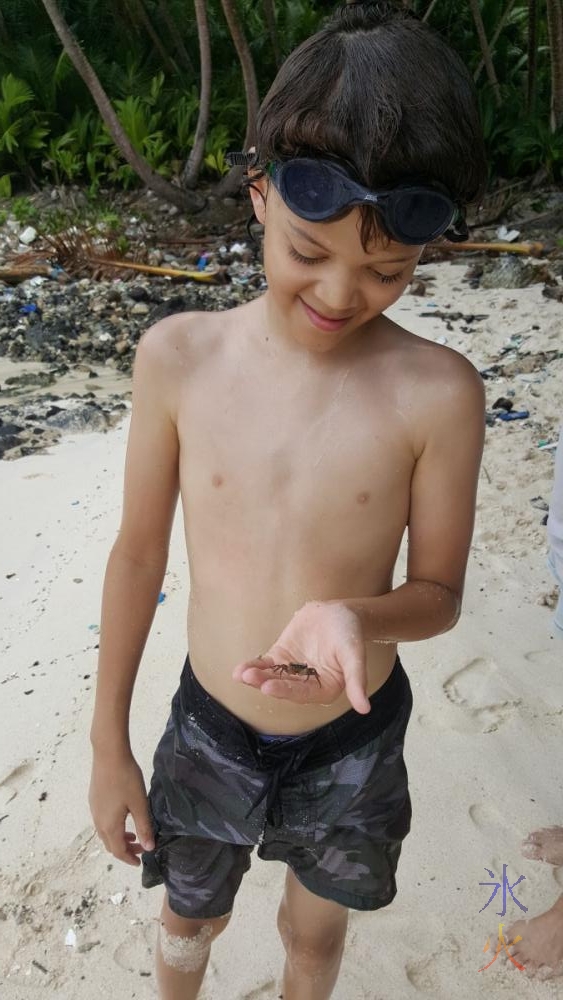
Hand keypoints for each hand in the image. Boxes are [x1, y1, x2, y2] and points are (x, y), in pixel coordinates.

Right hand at [89, 751, 154, 865]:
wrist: (108, 754)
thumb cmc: (126, 778)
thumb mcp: (139, 804)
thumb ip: (144, 827)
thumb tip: (149, 847)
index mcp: (110, 825)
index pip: (118, 850)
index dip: (129, 858)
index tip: (140, 862)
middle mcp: (98, 821)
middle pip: (110, 844)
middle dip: (125, 849)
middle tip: (141, 848)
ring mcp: (94, 810)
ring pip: (105, 833)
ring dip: (118, 838)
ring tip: (133, 834)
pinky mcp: (94, 799)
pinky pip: (102, 822)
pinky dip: (113, 827)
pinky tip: (123, 817)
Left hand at [232, 601, 369, 713]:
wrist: (339, 613)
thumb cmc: (350, 634)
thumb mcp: (355, 655)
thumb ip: (357, 680)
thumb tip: (365, 709)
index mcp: (325, 689)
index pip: (303, 694)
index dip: (286, 691)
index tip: (269, 688)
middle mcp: (307, 685)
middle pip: (284, 686)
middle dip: (266, 683)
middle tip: (250, 679)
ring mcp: (292, 671)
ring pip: (272, 677)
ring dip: (256, 677)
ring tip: (241, 674)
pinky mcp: (282, 658)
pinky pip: (266, 665)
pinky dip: (254, 667)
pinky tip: (240, 670)